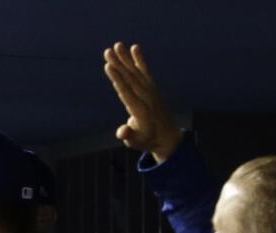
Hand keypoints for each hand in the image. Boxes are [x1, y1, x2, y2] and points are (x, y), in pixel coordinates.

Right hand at [102, 42, 181, 163]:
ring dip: (126, 58)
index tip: (109, 66)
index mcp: (140, 110)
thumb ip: (129, 136)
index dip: (117, 78)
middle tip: (108, 51)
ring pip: (136, 72)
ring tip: (117, 45)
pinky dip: (140, 60)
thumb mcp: (136, 142)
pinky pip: (145, 71)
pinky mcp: (152, 88)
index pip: (126, 91)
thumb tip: (122, 132)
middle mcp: (146, 97)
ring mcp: (150, 91)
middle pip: (129, 78)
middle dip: (119, 64)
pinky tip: (135, 48)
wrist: (167, 136)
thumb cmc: (147, 140)